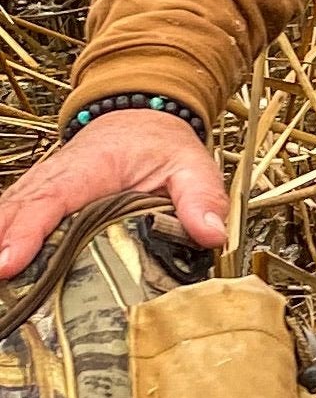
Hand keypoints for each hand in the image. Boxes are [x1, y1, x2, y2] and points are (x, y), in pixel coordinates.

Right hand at [0, 111, 228, 279]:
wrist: (140, 122)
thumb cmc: (160, 145)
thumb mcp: (191, 165)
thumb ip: (201, 198)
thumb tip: (211, 235)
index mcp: (90, 168)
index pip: (50, 199)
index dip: (27, 231)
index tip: (10, 262)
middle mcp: (54, 178)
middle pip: (14, 213)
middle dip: (0, 246)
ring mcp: (39, 191)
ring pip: (5, 216)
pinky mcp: (35, 204)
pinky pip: (9, 221)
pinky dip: (1, 242)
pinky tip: (2, 276)